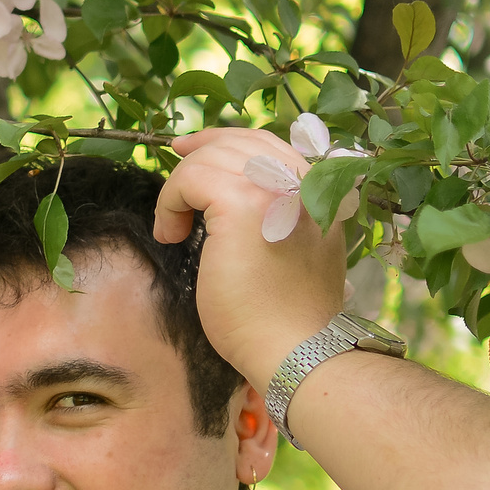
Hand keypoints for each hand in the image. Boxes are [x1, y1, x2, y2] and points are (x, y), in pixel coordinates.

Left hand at [154, 127, 350, 387]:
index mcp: (319, 194)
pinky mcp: (242, 205)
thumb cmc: (284, 316)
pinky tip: (171, 236)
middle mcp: (302, 183)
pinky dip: (170, 201)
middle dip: (201, 148)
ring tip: (174, 229)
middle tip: (172, 160)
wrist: (295, 348)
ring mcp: (274, 189)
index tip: (190, 151)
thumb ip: (274, 218)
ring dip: (181, 187)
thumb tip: (228, 196)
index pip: (269, 146)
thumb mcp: (289, 253)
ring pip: (211, 158)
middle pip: (241, 142)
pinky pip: (190, 178)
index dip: (226, 141)